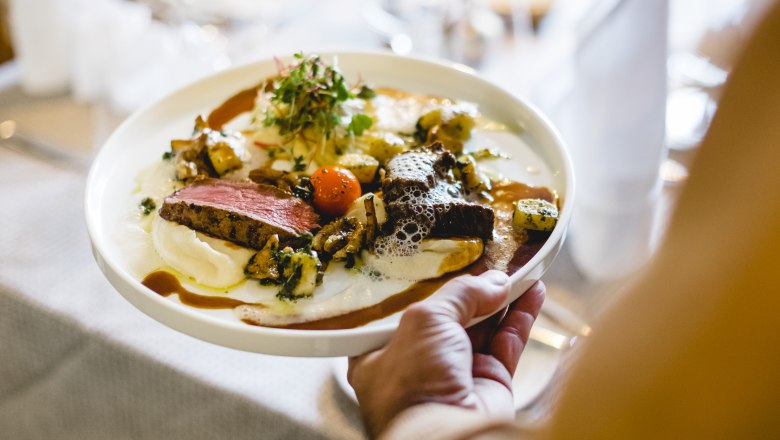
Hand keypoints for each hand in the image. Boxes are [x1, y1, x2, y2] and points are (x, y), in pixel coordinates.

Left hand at [348, 271, 545, 436]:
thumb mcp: (426, 319)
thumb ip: (460, 294)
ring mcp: (456, 375)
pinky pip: (507, 343)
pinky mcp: (489, 384)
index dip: (435, 285)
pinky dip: (521, 318)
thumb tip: (492, 281)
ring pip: (484, 327)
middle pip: (452, 316)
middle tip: (498, 261)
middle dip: (475, 290)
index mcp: (383, 351)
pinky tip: (533, 292)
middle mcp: (419, 364)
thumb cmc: (414, 385)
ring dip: (504, 298)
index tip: (458, 262)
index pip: (409, 310)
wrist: (446, 437)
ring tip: (522, 269)